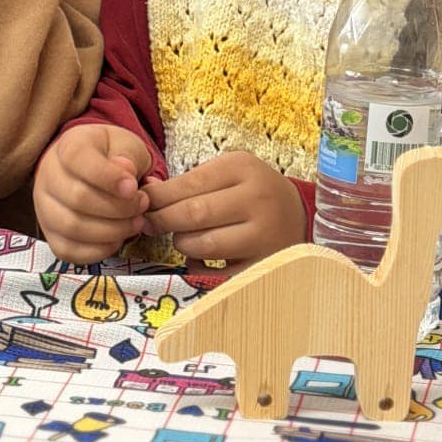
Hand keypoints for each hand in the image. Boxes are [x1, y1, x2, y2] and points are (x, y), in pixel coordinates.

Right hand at [35, 123, 153, 261]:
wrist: (95, 167)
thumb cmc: (112, 155)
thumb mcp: (124, 144)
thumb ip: (127, 155)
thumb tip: (126, 171)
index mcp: (67, 147)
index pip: (77, 159)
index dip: (108, 177)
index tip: (133, 187)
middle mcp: (48, 177)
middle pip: (77, 198)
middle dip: (118, 207)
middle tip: (142, 205)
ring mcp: (44, 207)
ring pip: (72, 227)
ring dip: (112, 230)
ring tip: (135, 222)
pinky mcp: (50, 234)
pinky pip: (67, 250)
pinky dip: (98, 249)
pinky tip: (118, 238)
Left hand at [140, 151, 306, 270]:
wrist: (298, 215)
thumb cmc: (251, 190)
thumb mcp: (227, 172)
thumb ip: (189, 181)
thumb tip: (148, 193)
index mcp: (243, 169)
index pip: (189, 184)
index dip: (158, 197)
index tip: (142, 203)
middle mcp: (256, 200)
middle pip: (193, 214)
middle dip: (163, 220)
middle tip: (149, 224)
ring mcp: (263, 236)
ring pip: (203, 245)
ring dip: (181, 243)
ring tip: (182, 237)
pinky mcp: (262, 265)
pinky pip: (216, 273)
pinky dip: (198, 267)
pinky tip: (198, 258)